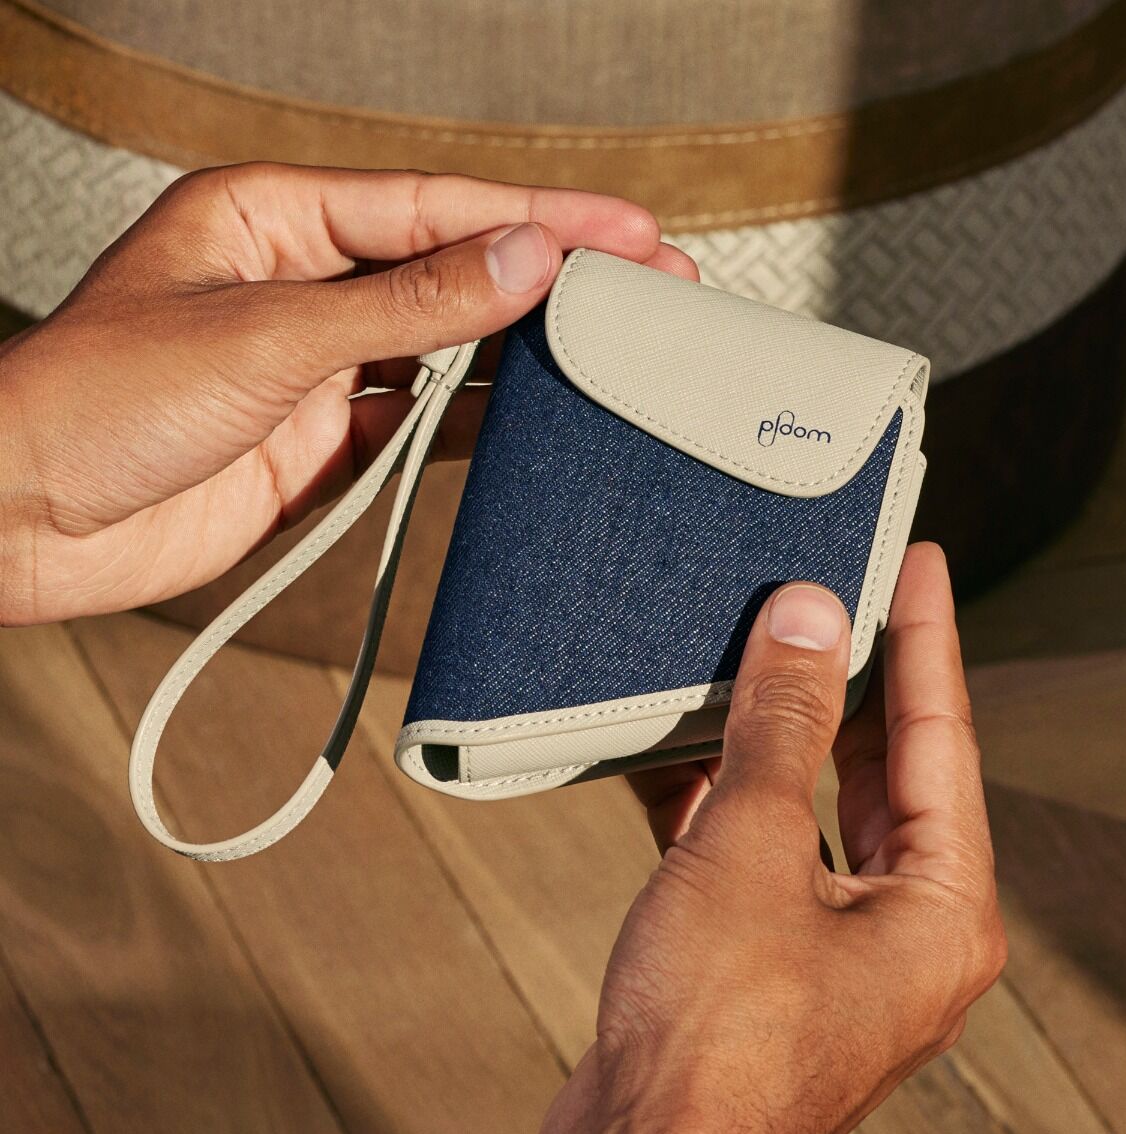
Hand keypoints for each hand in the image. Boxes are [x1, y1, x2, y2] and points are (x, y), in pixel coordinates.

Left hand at [0, 164, 694, 623]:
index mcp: (275, 218)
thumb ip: (405, 305)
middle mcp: (303, 283)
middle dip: (552, 275)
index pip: (437, 208)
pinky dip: (477, 424)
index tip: (627, 233)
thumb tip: (520, 263)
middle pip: (453, 269)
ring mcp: (316, 365)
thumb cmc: (92, 402)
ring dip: (524, 350)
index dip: (540, 220)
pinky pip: (420, 423)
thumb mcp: (265, 335)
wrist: (25, 522)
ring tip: (616, 344)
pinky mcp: (320, 439)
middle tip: (652, 279)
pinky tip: (536, 417)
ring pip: (445, 347)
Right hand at [534, 544, 1005, 1133]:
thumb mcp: (751, 847)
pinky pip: (752, 849)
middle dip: (854, 680)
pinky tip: (681, 741)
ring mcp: (826, 945)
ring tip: (758, 649)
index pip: (942, 737)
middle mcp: (898, 930)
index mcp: (940, 911)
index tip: (919, 565)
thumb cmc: (713, 1043)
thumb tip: (807, 622)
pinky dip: (719, 795)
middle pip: (884, 771)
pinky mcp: (759, 956)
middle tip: (839, 593)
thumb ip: (782, 727)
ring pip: (811, 808)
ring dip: (776, 735)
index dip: (926, 638)